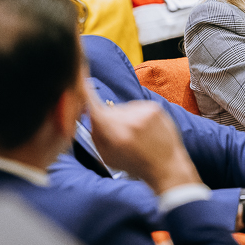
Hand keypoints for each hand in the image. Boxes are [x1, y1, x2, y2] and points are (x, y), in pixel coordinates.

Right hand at [87, 91, 201, 193]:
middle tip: (121, 136)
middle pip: (109, 110)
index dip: (83, 90)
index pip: (93, 105)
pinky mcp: (154, 107)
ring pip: (123, 108)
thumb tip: (88, 113)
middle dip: (110, 120)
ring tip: (136, 135)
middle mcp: (128, 119)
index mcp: (113, 132)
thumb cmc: (135, 163)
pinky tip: (145, 130)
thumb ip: (95, 134)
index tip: (78, 79)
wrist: (165, 165)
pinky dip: (138, 116)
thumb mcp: (107, 156)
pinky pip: (137, 107)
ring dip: (125, 118)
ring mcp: (143, 111)